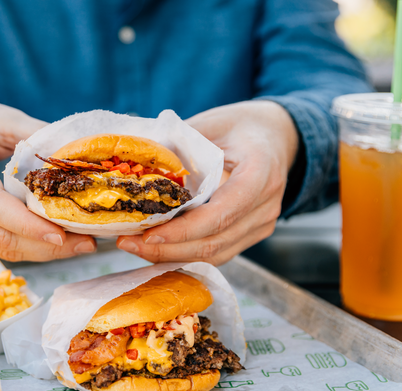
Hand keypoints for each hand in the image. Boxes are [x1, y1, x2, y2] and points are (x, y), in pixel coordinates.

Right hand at [0, 96, 96, 260]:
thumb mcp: (1, 117)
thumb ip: (37, 136)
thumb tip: (79, 158)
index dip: (27, 224)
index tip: (63, 233)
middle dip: (44, 245)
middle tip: (86, 243)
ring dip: (40, 251)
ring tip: (79, 244)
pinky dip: (27, 246)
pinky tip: (55, 241)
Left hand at [116, 101, 298, 264]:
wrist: (273, 135)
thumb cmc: (240, 125)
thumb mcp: (209, 124)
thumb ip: (178, 147)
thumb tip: (135, 168)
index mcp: (260, 172)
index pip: (221, 213)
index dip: (184, 230)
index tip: (149, 235)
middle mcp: (266, 205)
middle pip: (215, 242)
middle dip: (168, 249)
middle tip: (128, 243)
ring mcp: (262, 223)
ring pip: (215, 254)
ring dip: (172, 256)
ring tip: (134, 247)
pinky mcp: (252, 234)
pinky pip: (218, 252)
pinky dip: (185, 253)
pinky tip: (156, 249)